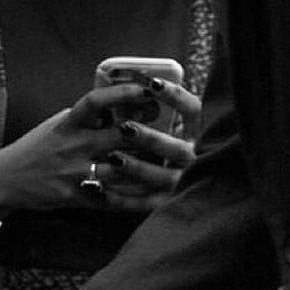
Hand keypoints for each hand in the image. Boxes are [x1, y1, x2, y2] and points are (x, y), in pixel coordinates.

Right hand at [0, 79, 196, 217]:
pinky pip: (112, 200)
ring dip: (152, 170)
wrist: (6, 181)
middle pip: (120, 136)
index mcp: (70, 123)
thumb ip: (89, 118)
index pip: (98, 100)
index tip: (149, 89)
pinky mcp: (75, 197)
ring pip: (122, 170)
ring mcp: (75, 173)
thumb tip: (122, 107)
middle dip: (149, 134)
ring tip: (175, 168)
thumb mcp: (59, 124)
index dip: (125, 93)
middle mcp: (74, 146)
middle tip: (174, 133)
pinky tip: (156, 199)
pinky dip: (136, 201)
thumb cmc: (37, 148)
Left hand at [97, 76, 200, 210]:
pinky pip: (139, 204)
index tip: (151, 85)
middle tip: (125, 129)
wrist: (166, 189)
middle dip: (150, 139)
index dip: (174, 97)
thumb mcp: (162, 127)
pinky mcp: (159, 204)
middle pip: (177, 148)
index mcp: (193, 134)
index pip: (192, 110)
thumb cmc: (149, 145)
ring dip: (135, 168)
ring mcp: (176, 182)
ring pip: (159, 177)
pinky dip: (117, 197)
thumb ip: (152, 113)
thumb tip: (134, 90)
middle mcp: (190, 159)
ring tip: (112, 159)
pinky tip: (97, 189)